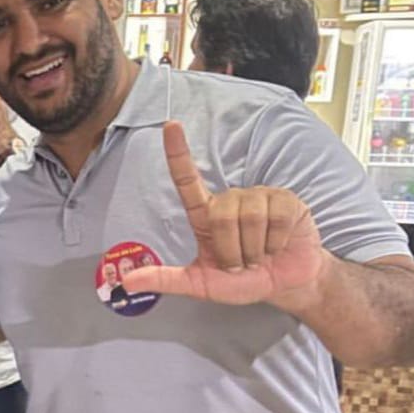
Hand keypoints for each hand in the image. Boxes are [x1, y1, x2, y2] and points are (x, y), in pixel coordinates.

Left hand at [123, 122, 325, 308]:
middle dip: (232, 250)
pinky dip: (275, 242)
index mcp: (206, 215)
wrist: (285, 286)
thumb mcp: (201, 284)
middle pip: (220, 216)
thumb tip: (128, 281)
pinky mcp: (285, 201)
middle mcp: (229, 200)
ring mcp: (258, 197)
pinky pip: (275, 218)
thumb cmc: (242, 280)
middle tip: (242, 262)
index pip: (186, 179)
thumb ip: (166, 280)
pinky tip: (278, 245)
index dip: (178, 152)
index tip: (170, 125)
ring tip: (260, 254)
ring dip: (255, 249)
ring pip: (250, 218)